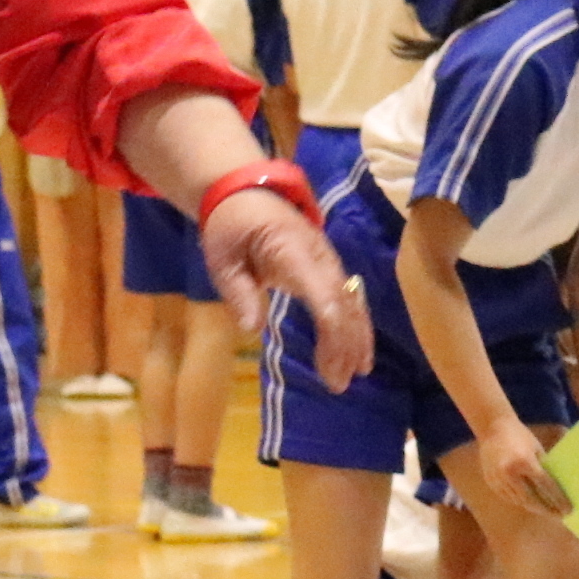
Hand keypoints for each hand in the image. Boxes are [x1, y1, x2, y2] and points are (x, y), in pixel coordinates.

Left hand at [202, 191, 370, 390]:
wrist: (247, 195)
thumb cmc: (231, 226)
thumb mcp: (221, 257)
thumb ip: (237, 291)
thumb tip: (253, 328)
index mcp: (294, 252)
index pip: (323, 293)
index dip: (332, 329)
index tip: (331, 362)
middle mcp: (322, 258)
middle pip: (343, 304)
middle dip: (345, 345)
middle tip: (337, 384)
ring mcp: (330, 263)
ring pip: (353, 304)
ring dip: (356, 340)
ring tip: (353, 376)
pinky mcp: (329, 270)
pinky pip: (349, 300)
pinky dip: (356, 327)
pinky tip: (357, 354)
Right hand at [473, 418, 567, 518]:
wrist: (492, 429)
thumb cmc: (520, 436)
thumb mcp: (536, 450)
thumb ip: (544, 469)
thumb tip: (557, 489)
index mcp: (524, 462)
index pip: (545, 486)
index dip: (558, 499)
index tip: (568, 509)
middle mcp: (509, 473)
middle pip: (531, 498)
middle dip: (547, 509)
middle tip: (559, 515)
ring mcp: (497, 479)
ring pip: (519, 500)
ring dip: (534, 507)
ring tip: (547, 511)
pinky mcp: (490, 481)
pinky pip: (508, 497)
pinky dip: (520, 502)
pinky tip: (530, 504)